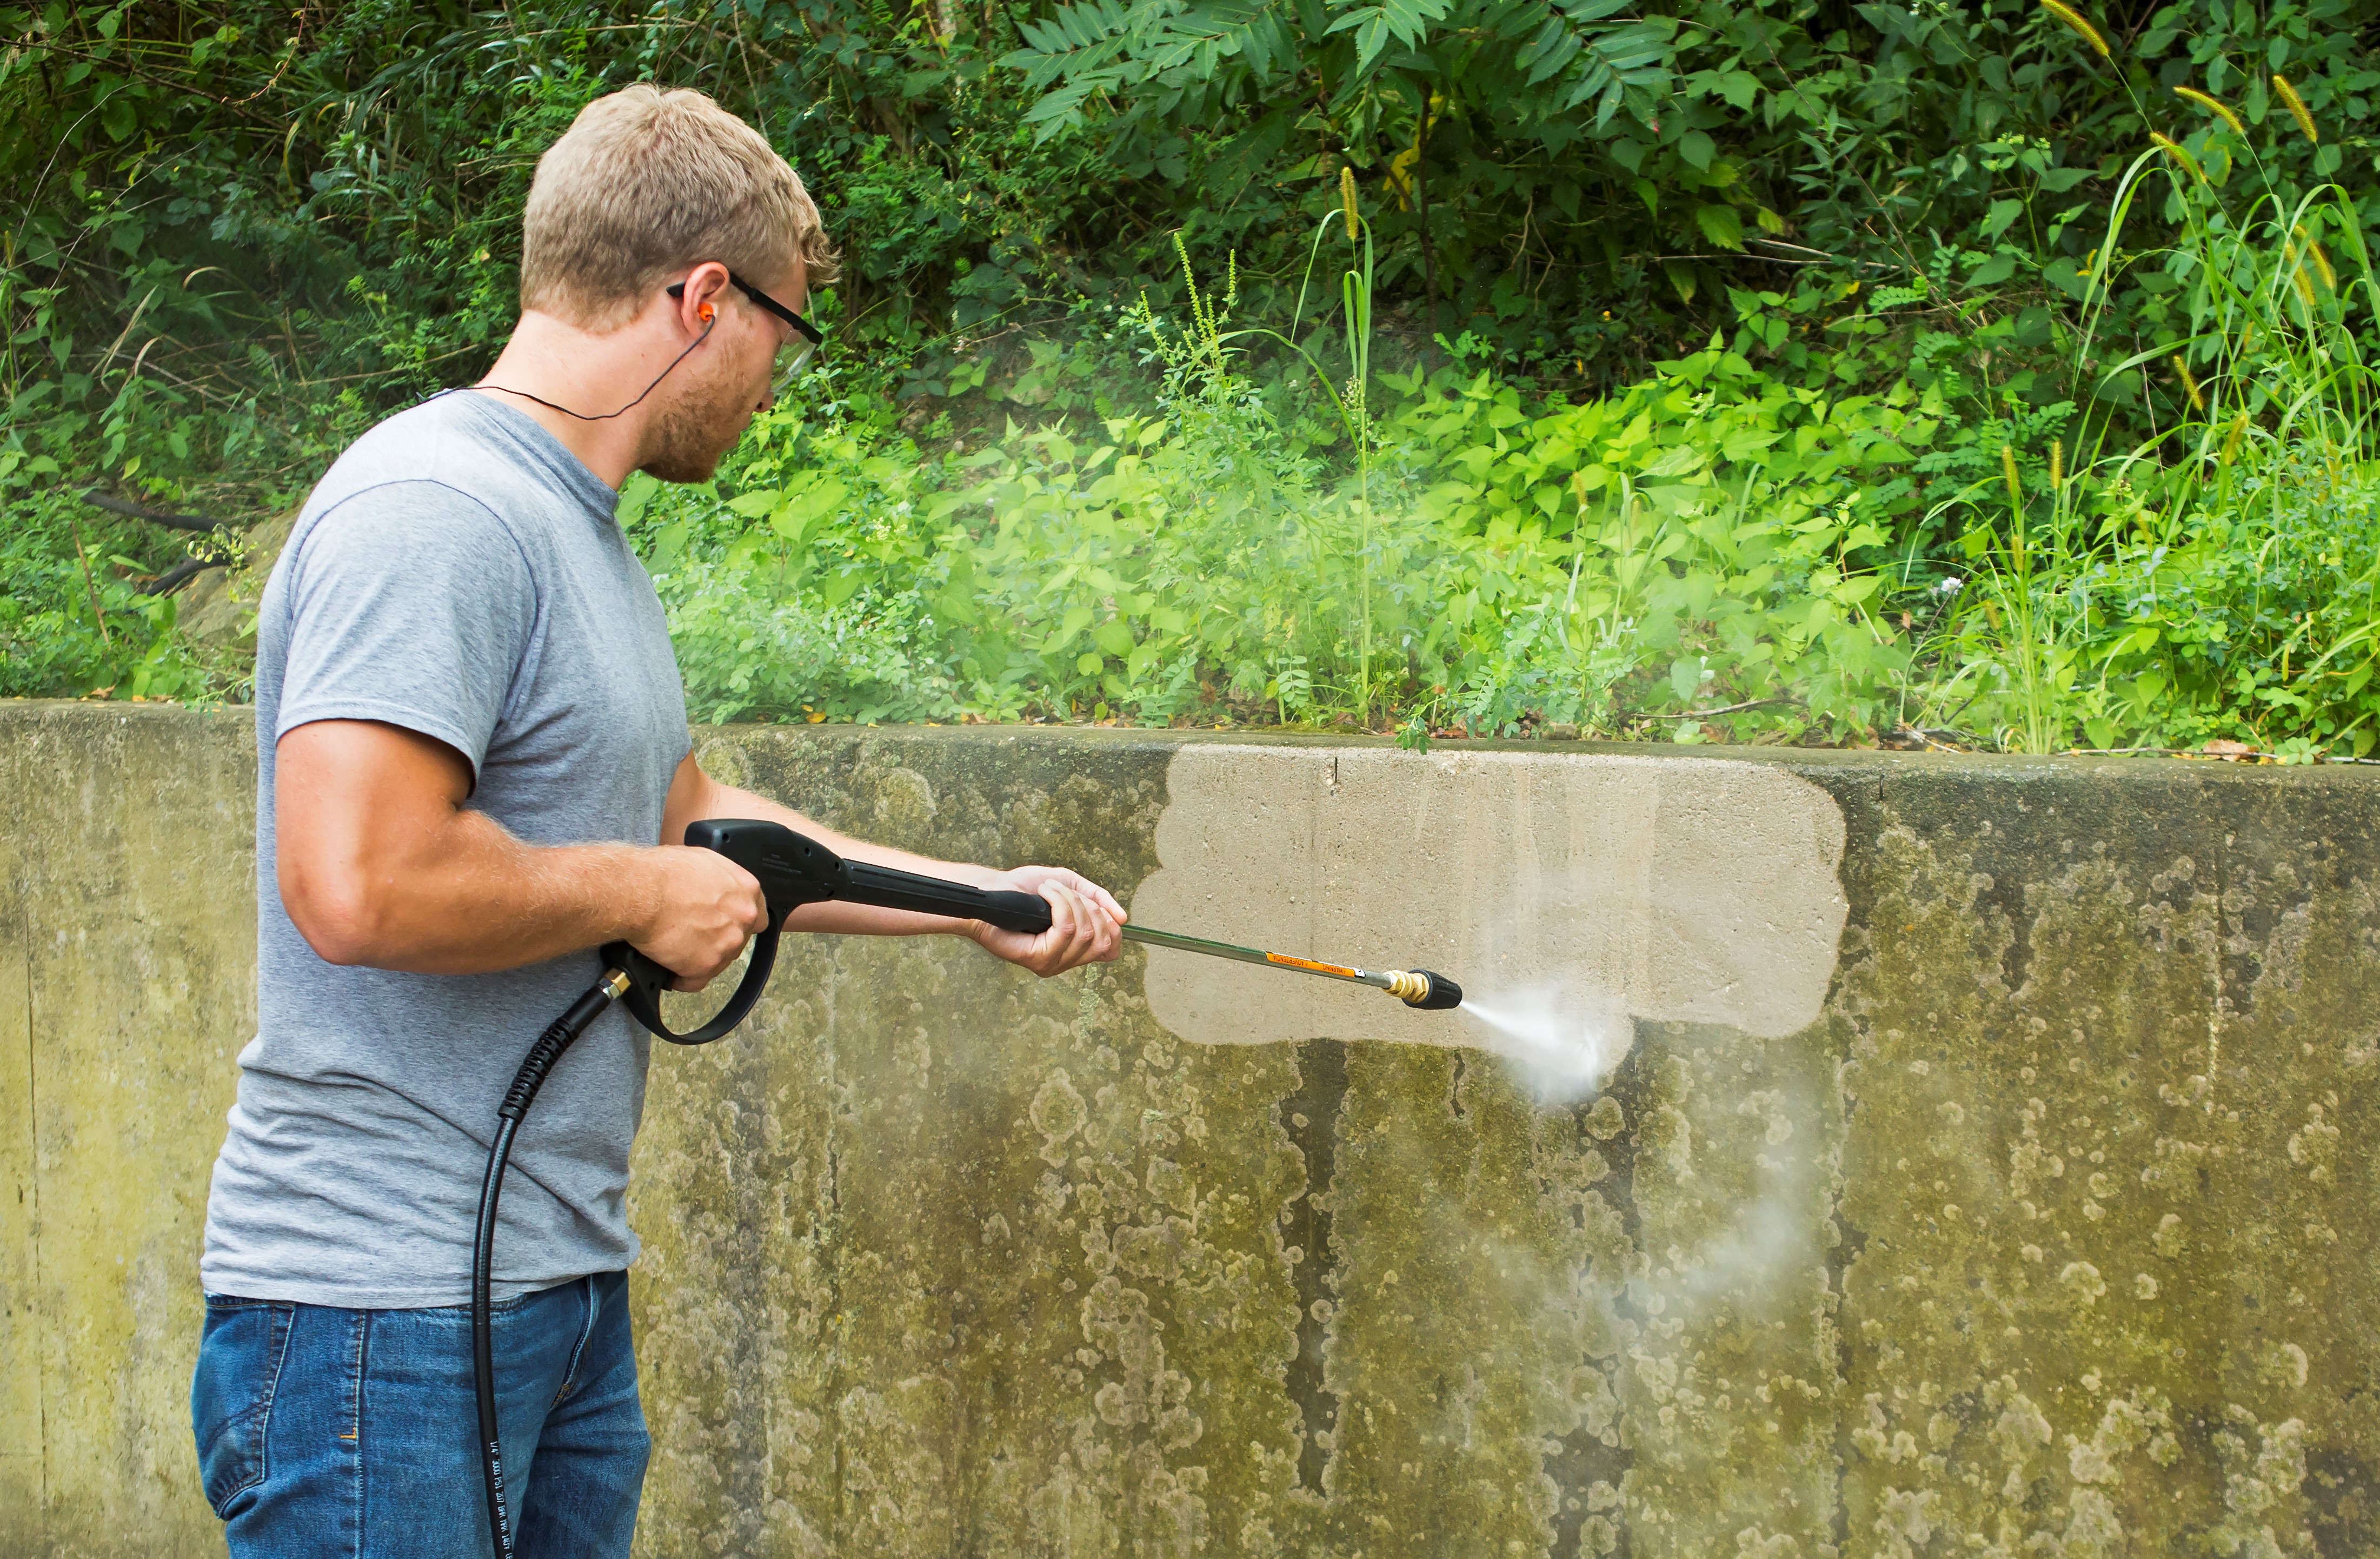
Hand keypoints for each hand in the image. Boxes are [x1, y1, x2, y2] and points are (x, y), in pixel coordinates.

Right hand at [633, 845, 769, 990]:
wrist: (641, 892)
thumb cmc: (663, 873)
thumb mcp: (704, 861)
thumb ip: (722, 881)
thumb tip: (719, 889)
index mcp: (746, 890)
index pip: (756, 915)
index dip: (737, 921)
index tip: (725, 924)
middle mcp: (742, 918)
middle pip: (737, 940)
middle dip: (717, 939)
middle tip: (694, 933)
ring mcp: (726, 944)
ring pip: (719, 961)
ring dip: (701, 958)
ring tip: (677, 948)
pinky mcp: (704, 965)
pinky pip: (696, 981)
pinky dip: (683, 978)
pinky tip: (672, 970)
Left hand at [971, 865, 1124, 976]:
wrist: (994, 890)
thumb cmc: (1027, 889)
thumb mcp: (1072, 887)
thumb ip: (1099, 899)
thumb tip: (1123, 918)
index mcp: (1074, 949)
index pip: (1109, 951)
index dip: (1112, 928)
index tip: (1098, 906)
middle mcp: (1064, 961)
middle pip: (1100, 940)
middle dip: (1089, 907)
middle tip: (1066, 892)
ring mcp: (1050, 963)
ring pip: (1083, 931)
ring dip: (1069, 900)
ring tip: (1049, 889)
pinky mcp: (1036, 958)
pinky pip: (1065, 929)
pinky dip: (1058, 903)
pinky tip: (1044, 893)